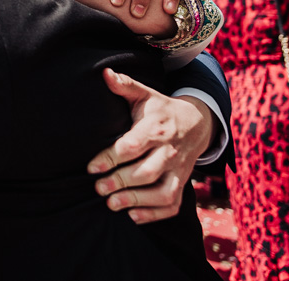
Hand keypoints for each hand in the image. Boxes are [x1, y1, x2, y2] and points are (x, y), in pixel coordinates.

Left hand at [87, 68, 213, 223]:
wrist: (197, 123)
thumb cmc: (160, 109)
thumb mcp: (145, 94)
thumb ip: (124, 86)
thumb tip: (104, 73)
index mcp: (157, 128)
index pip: (133, 146)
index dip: (111, 157)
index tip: (91, 167)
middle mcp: (169, 151)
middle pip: (146, 172)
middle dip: (120, 183)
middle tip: (98, 188)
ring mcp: (178, 170)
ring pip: (162, 193)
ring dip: (137, 201)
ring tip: (112, 204)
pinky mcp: (182, 184)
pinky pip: (173, 205)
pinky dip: (154, 214)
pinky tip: (133, 216)